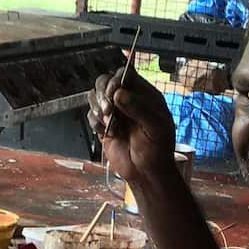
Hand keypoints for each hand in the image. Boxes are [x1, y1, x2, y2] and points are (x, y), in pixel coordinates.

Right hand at [86, 62, 175, 185]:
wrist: (146, 173)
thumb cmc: (157, 150)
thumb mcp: (155, 127)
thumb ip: (139, 108)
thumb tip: (118, 94)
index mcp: (144, 95)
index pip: (125, 74)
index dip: (116, 80)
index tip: (114, 93)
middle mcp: (127, 100)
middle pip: (105, 81)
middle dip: (103, 93)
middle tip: (108, 110)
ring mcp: (114, 112)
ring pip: (95, 96)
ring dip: (97, 108)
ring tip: (109, 123)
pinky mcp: (103, 126)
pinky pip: (91, 115)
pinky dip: (95, 123)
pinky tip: (107, 133)